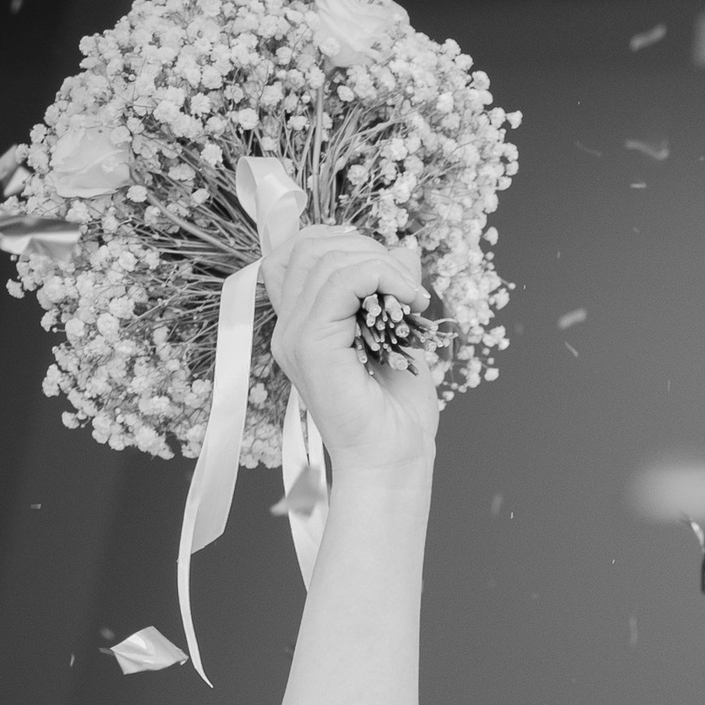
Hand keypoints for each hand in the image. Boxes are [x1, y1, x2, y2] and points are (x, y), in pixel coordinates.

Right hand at [268, 223, 437, 476]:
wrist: (393, 461)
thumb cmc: (397, 413)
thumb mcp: (400, 335)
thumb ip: (393, 290)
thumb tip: (404, 247)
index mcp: (302, 324)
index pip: (299, 251)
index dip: (344, 243)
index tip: (389, 272)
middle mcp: (289, 327)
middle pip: (310, 247)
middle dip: (367, 249)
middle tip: (406, 286)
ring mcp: (295, 335)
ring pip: (328, 259)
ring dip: (382, 265)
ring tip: (414, 299)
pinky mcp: (311, 344)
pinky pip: (342, 281)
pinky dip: (384, 277)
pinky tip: (412, 301)